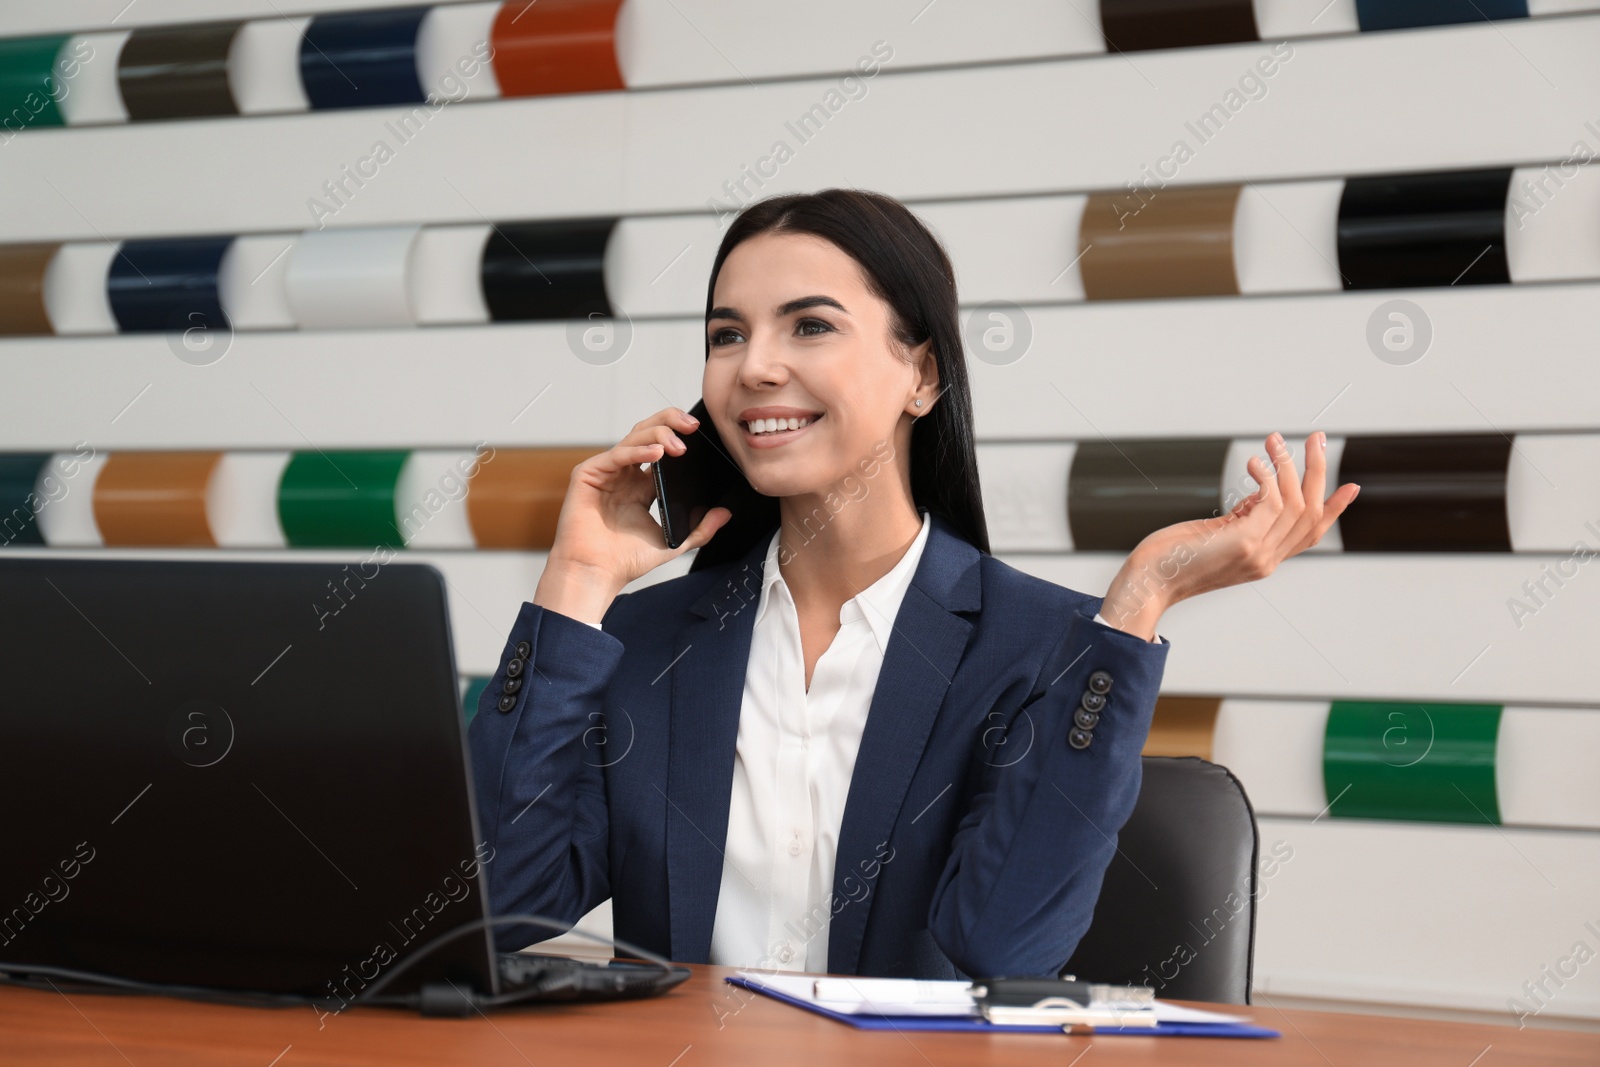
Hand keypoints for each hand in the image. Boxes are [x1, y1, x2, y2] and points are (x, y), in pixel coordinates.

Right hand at [534, 406, 732, 622]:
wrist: (597, 574)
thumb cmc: (625, 561)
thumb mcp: (673, 543)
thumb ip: (700, 529)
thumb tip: (724, 513)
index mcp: (641, 486)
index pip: (661, 448)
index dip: (679, 436)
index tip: (700, 434)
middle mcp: (623, 474)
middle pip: (647, 433)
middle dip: (670, 422)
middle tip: (692, 426)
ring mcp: (606, 472)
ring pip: (633, 437)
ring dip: (659, 434)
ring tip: (679, 446)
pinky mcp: (588, 474)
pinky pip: (617, 454)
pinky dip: (638, 450)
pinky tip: (657, 453)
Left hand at [1100, 431, 1360, 637]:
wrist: (1148, 582)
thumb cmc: (1170, 558)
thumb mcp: (1215, 535)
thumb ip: (1243, 519)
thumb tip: (1261, 492)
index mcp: (1263, 560)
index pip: (1309, 535)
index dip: (1334, 511)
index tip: (1351, 488)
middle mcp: (1267, 560)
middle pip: (1311, 513)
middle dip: (1318, 472)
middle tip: (1316, 438)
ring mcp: (1258, 554)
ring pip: (1296, 502)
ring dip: (1289, 465)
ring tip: (1275, 441)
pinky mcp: (1244, 542)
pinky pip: (1273, 500)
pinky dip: (1269, 476)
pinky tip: (1255, 463)